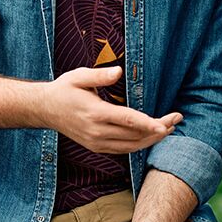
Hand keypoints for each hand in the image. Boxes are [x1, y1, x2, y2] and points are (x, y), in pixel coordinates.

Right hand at [43, 66, 181, 153]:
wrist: (45, 109)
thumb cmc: (64, 89)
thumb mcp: (79, 76)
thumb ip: (100, 76)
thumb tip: (119, 71)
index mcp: (95, 113)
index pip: (127, 120)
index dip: (148, 123)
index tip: (166, 124)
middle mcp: (97, 132)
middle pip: (134, 135)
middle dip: (158, 129)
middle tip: (176, 119)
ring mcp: (96, 142)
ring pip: (131, 146)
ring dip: (152, 139)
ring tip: (169, 128)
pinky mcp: (96, 147)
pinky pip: (123, 150)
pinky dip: (139, 145)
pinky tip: (150, 137)